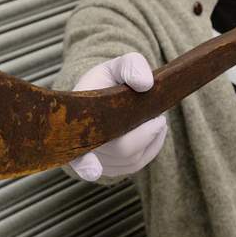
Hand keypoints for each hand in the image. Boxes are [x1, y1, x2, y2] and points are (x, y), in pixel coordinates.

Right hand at [69, 53, 165, 180]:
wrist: (101, 93)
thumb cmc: (106, 80)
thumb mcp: (116, 66)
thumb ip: (130, 66)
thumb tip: (144, 84)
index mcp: (76, 122)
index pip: (77, 151)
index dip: (84, 164)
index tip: (92, 170)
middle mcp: (83, 148)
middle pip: (122, 150)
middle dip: (146, 134)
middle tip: (158, 116)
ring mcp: (97, 161)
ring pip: (132, 159)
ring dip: (151, 139)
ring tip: (154, 118)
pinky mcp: (111, 168)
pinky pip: (135, 164)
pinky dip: (150, 147)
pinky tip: (152, 131)